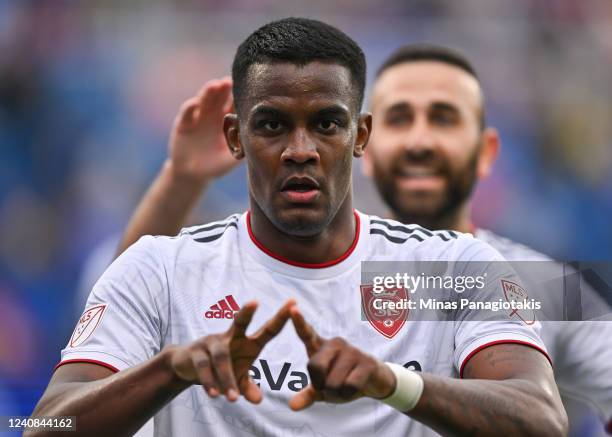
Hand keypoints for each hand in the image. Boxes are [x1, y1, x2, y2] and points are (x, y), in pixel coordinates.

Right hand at [167, 77, 238, 181]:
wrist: (193, 174)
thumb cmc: (216, 165)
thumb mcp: (232, 158)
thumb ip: (244, 148)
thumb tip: (261, 142)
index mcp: (226, 120)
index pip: (233, 104)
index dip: (238, 96)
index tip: (247, 88)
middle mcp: (212, 114)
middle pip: (219, 97)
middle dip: (224, 88)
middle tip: (231, 81)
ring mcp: (197, 117)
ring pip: (203, 101)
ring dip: (209, 92)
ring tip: (215, 85)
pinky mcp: (183, 124)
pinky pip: (186, 114)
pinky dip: (190, 108)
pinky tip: (195, 104)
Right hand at [169, 299, 294, 402]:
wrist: (186, 365)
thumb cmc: (220, 368)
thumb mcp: (237, 379)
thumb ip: (248, 387)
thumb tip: (258, 400)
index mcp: (247, 342)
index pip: (267, 329)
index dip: (281, 317)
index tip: (294, 302)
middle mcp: (230, 337)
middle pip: (239, 322)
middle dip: (247, 312)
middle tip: (255, 301)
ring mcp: (211, 342)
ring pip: (221, 357)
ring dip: (227, 378)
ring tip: (233, 399)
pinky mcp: (195, 352)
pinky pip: (204, 366)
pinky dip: (210, 381)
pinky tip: (215, 395)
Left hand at [288, 306, 395, 410]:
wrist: (374, 380)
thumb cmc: (343, 380)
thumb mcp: (323, 389)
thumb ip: (308, 395)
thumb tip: (292, 406)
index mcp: (320, 346)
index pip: (306, 333)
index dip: (299, 322)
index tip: (292, 308)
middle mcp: (335, 343)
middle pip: (314, 367)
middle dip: (320, 384)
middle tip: (329, 385)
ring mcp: (351, 351)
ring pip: (332, 382)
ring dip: (336, 392)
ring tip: (345, 384)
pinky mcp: (366, 362)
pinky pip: (349, 386)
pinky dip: (348, 394)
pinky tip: (355, 387)